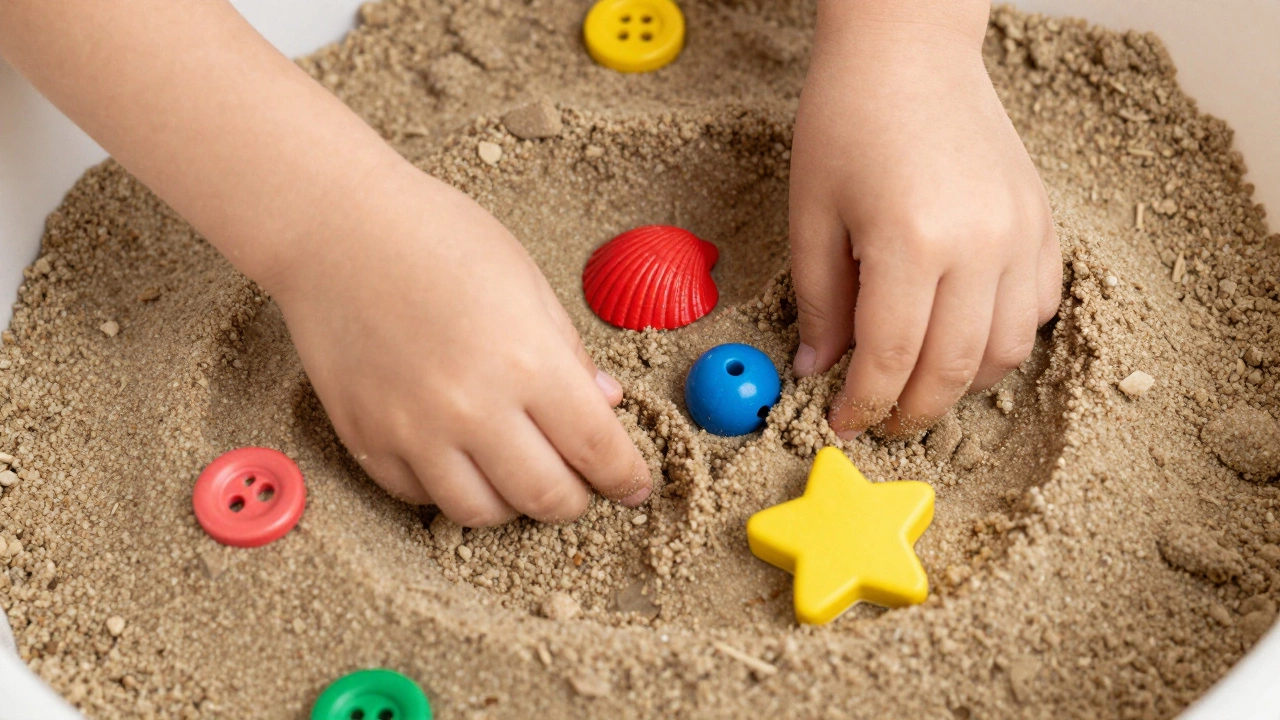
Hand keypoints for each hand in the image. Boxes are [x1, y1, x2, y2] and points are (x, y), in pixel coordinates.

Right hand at [273, 169, 650, 525]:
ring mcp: (414, 430)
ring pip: (480, 513)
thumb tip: (605, 405)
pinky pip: (418, 496)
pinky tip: (459, 459)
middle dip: (575, 501)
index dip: (625, 479)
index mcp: (528, 361)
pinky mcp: (367, 437)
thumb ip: (569, 353)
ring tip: (518, 476)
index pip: (597, 450)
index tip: (634, 488)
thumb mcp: (526, 281)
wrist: (335, 227)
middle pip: (545, 497)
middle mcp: (473, 408)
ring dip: (512, 505)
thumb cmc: (437, 236)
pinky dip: (447, 489)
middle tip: (580, 487)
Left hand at [789, 4, 1060, 438]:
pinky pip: (1038, 308)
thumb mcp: (812, 214)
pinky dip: (1003, 338)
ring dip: (962, 385)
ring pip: (1007, 351)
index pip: (891, 359)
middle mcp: (979, 244)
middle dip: (913, 411)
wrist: (909, 52)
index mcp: (911, 242)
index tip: (842, 424)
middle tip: (881, 420)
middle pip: (954, 370)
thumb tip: (818, 370)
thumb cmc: (847, 120)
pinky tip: (962, 334)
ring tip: (920, 385)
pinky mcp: (1043, 222)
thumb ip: (818, 302)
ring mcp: (1021, 234)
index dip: (863, 404)